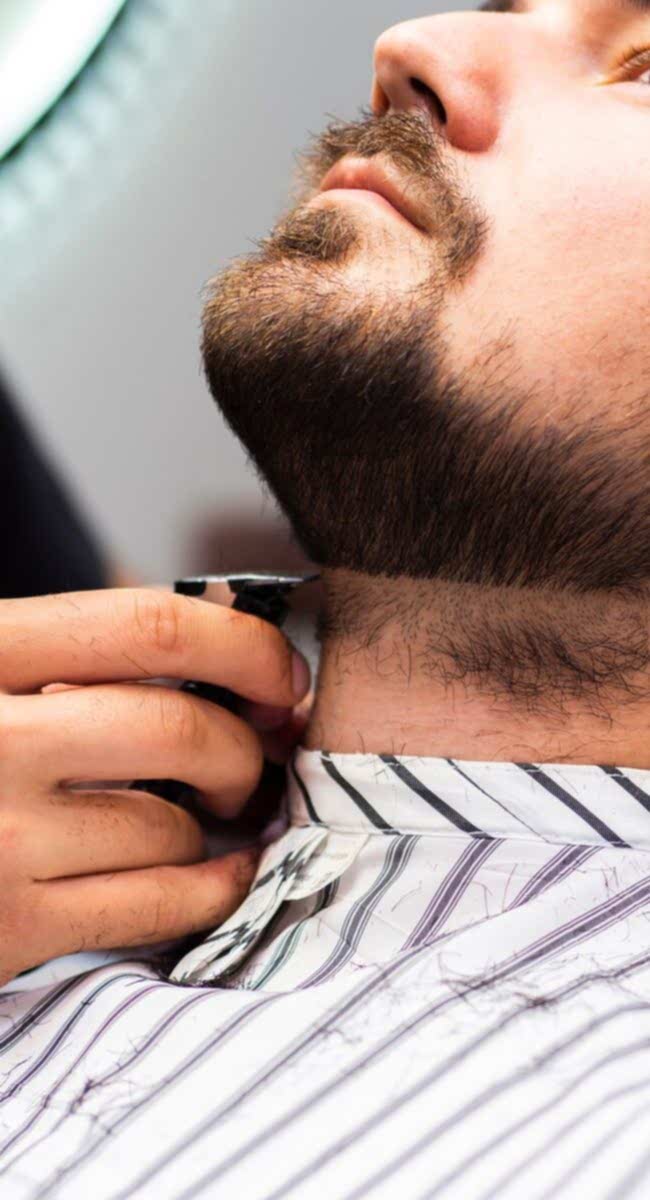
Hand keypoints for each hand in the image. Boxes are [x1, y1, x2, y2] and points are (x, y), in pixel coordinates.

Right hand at [0, 587, 310, 983]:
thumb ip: (77, 649)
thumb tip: (224, 627)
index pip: (148, 627)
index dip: (242, 647)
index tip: (279, 674)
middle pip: (178, 732)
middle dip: (242, 749)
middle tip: (249, 760)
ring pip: (171, 825)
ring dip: (219, 821)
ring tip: (212, 812)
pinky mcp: (11, 926)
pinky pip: (158, 905)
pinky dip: (214, 888)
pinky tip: (221, 872)